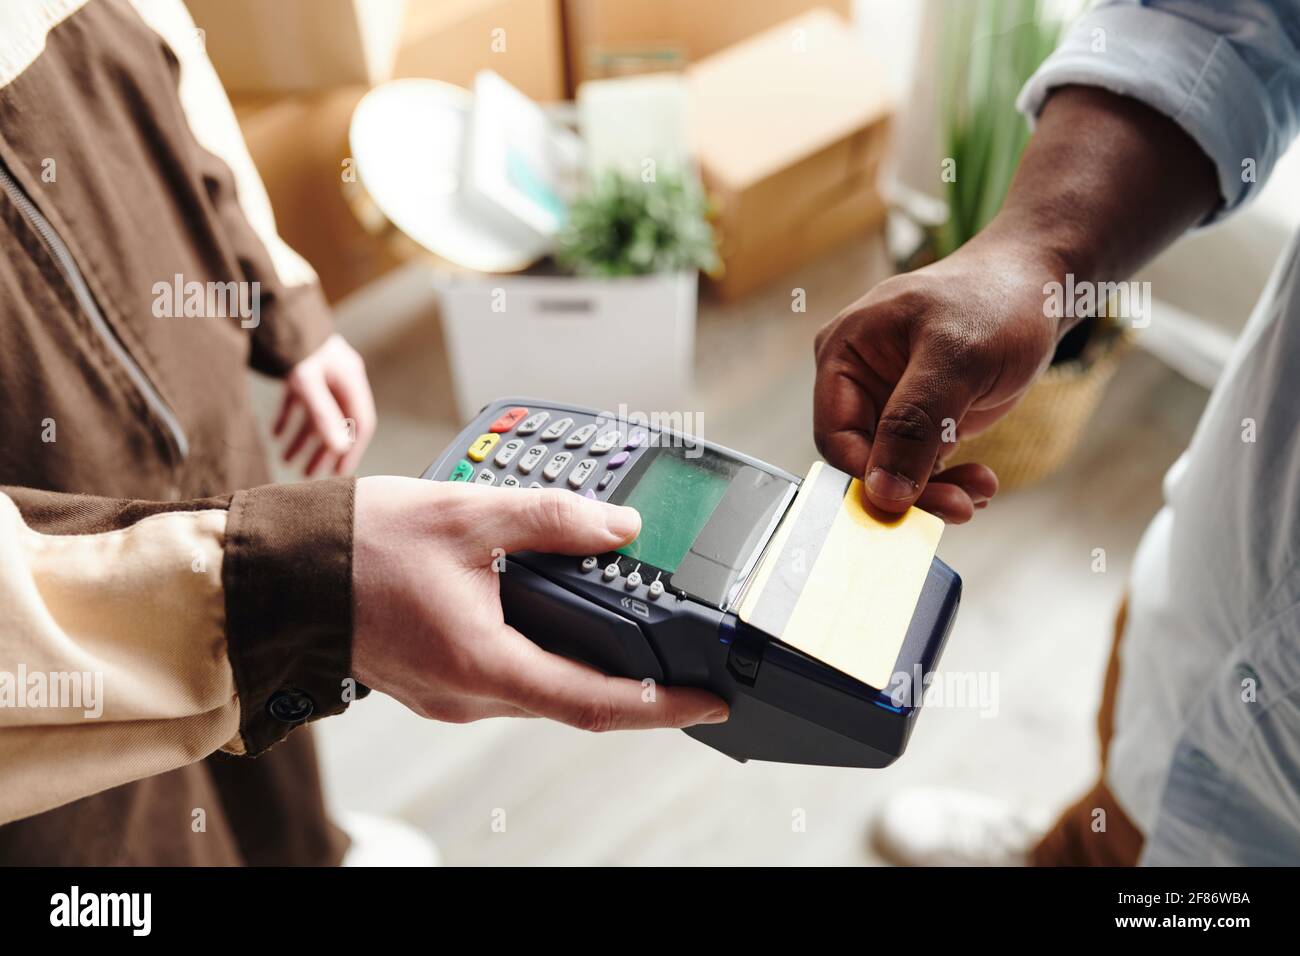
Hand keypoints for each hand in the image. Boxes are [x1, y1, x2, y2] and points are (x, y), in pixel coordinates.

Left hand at [273, 334, 375, 476]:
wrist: (274, 306)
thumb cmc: (296, 343)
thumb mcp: (308, 382)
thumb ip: (323, 415)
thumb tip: (339, 448)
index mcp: (350, 380)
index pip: (360, 423)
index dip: (351, 450)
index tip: (340, 474)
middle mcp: (340, 379)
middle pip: (338, 422)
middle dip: (323, 450)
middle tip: (310, 475)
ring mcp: (322, 375)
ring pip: (318, 414)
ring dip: (304, 438)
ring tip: (288, 461)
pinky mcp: (303, 370)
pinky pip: (301, 401)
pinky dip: (290, 419)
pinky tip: (276, 435)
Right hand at [351, 477, 728, 730]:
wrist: (282, 570)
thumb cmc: (359, 547)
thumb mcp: (468, 514)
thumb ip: (553, 519)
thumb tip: (619, 527)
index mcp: (484, 664)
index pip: (596, 702)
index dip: (661, 707)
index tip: (707, 701)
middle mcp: (468, 696)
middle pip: (574, 699)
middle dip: (633, 684)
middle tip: (678, 655)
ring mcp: (449, 694)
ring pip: (540, 688)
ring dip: (586, 664)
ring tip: (627, 626)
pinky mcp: (436, 680)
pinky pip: (507, 676)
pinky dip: (544, 652)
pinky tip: (555, 613)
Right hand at [813, 240, 1060, 522]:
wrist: (1040, 286)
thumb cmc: (995, 300)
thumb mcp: (955, 357)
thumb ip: (914, 423)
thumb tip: (883, 491)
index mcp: (843, 353)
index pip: (836, 437)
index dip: (868, 476)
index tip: (910, 505)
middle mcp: (857, 380)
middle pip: (864, 460)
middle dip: (910, 489)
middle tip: (958, 508)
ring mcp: (889, 401)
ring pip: (893, 470)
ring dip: (935, 491)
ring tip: (978, 492)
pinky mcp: (920, 418)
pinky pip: (920, 466)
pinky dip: (949, 480)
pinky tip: (979, 483)